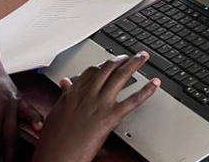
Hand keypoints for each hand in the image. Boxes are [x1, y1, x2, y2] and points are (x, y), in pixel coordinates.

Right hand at [31, 53, 159, 161]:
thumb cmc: (53, 141)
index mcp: (74, 93)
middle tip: (129, 56)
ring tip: (143, 57)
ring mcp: (101, 103)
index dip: (102, 65)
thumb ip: (64, 95)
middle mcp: (88, 94)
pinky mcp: (111, 116)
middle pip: (107, 69)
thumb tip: (65, 82)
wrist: (56, 157)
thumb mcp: (55, 113)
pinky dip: (147, 90)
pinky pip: (133, 100)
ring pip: (120, 76)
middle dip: (120, 59)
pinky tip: (155, 83)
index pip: (91, 71)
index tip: (109, 63)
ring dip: (134, 63)